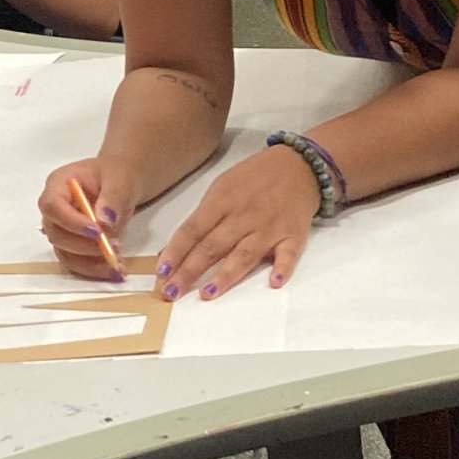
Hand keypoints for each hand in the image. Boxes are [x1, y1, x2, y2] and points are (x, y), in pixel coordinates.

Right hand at [38, 157, 135, 281]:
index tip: (97, 231)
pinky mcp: (72, 246)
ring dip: (89, 262)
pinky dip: (94, 269)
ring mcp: (61, 229)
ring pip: (64, 253)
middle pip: (55, 233)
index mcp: (58, 184)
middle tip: (112, 246)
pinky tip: (114, 269)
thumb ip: (112, 197)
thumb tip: (104, 222)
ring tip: (116, 261)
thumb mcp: (120, 178)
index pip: (52, 205)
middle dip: (83, 245)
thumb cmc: (116, 174)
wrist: (121, 183)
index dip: (71, 222)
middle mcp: (54, 209)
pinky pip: (76, 263)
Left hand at [155, 145, 318, 300]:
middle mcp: (242, 216)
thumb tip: (172, 250)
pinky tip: (274, 282)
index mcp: (221, 202)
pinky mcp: (293, 235)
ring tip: (207, 293)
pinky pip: (288, 254)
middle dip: (190, 271)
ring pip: (244, 254)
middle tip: (172, 293)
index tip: (161, 271)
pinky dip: (283, 268)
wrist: (297, 164)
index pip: (192, 230)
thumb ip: (200, 219)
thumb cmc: (253, 179)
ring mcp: (269, 227)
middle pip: (212, 246)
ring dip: (226, 275)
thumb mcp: (221, 189)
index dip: (176, 251)